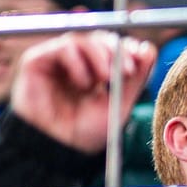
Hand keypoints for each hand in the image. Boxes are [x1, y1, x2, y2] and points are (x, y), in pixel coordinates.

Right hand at [9, 31, 156, 153]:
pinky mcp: (37, 61)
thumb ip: (135, 77)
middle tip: (127, 69)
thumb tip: (149, 49)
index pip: (113, 46)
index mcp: (95, 71)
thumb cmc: (86, 131)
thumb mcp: (119, 103)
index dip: (128, 47)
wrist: (58, 148)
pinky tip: (83, 83)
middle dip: (117, 50)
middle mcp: (75, 63)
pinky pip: (63, 47)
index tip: (141, 56)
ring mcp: (56, 61)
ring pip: (82, 39)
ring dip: (99, 55)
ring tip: (104, 79)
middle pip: (99, 38)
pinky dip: (78, 61)